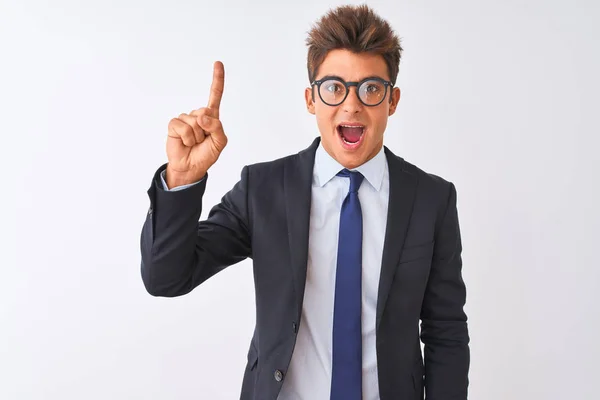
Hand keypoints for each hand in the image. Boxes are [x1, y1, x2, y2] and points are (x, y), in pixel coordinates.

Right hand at [165, 61, 226, 186]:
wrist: (191, 167)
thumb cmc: (206, 155)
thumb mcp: (220, 143)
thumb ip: (217, 127)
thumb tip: (202, 116)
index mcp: (211, 117)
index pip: (215, 95)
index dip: (217, 80)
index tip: (218, 63)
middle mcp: (198, 115)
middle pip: (205, 113)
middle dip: (206, 130)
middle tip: (202, 141)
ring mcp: (185, 119)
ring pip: (194, 122)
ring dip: (196, 137)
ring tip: (193, 143)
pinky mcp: (174, 124)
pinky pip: (181, 126)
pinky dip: (185, 137)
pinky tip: (184, 142)